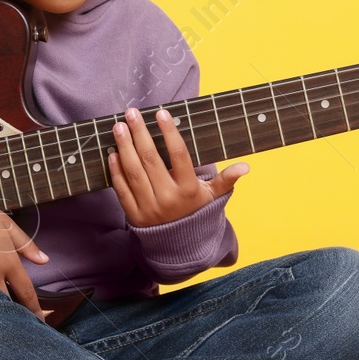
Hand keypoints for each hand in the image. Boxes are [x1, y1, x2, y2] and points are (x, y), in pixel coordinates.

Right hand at [0, 208, 49, 318]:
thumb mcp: (8, 226)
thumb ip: (27, 246)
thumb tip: (44, 260)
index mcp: (7, 263)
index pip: (25, 292)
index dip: (34, 309)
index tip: (40, 320)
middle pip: (7, 305)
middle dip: (15, 316)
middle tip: (22, 325)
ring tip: (4, 321)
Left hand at [108, 105, 249, 227]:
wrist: (180, 247)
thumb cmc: (196, 212)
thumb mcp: (213, 196)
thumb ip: (227, 180)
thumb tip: (246, 167)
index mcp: (189, 190)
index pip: (178, 156)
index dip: (169, 133)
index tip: (161, 113)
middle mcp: (168, 198)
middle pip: (151, 160)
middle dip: (140, 134)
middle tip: (132, 112)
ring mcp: (150, 208)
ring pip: (134, 173)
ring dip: (124, 147)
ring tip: (118, 127)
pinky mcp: (134, 216)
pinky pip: (122, 190)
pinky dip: (116, 171)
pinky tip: (112, 153)